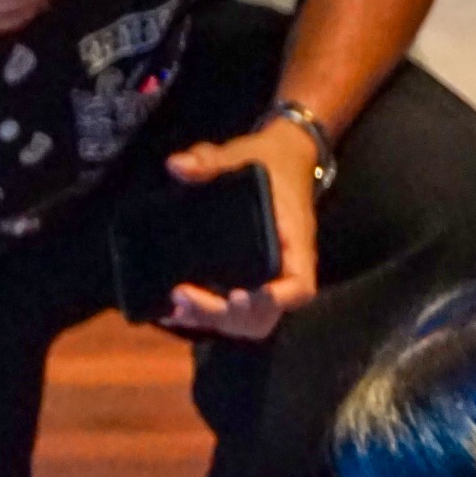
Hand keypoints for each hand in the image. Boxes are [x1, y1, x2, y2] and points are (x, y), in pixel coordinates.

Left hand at [163, 116, 321, 342]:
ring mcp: (268, 283)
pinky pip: (236, 315)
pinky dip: (208, 320)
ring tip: (178, 310)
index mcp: (293, 244)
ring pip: (249, 322)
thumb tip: (177, 165)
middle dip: (225, 315)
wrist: (281, 162)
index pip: (298, 286)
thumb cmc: (268, 162)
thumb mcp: (241, 154)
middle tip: (183, 296)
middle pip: (264, 315)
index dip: (276, 299)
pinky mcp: (250, 284)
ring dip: (215, 323)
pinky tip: (177, 314)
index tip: (240, 294)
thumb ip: (211, 160)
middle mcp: (284, 271)